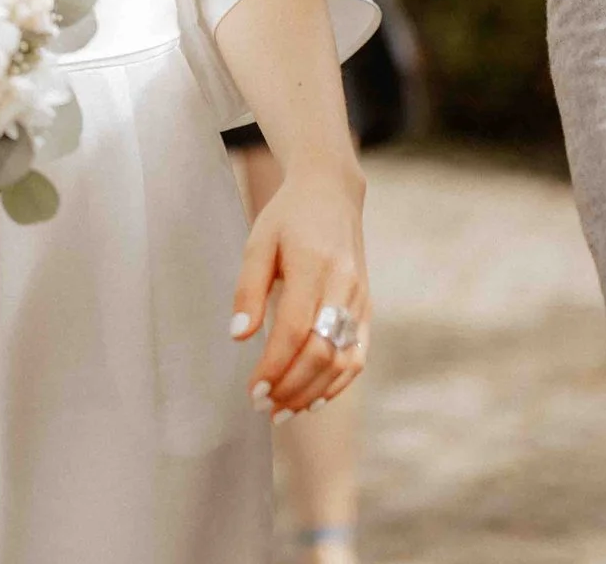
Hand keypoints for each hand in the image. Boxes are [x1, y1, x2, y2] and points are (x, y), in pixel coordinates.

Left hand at [230, 161, 368, 415]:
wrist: (332, 194)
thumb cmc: (288, 218)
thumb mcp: (258, 242)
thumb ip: (248, 289)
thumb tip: (239, 335)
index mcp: (315, 266)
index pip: (296, 330)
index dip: (274, 366)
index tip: (253, 390)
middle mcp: (344, 286)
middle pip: (322, 352)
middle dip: (291, 386)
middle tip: (261, 406)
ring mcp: (360, 300)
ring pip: (344, 360)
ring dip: (312, 392)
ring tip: (282, 411)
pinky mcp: (366, 309)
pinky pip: (358, 355)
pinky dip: (337, 383)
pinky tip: (312, 399)